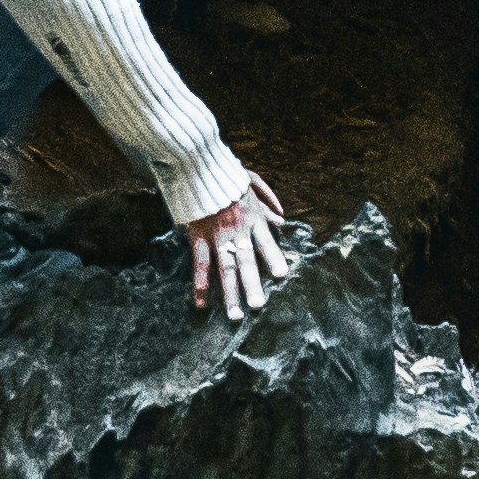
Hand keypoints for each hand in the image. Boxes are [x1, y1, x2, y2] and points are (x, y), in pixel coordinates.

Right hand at [180, 166, 296, 321]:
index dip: (274, 258)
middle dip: (252, 285)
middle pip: (246, 261)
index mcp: (252, 216)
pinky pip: (200, 263)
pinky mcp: (198, 235)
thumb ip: (267, 202)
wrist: (195, 163)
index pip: (266, 241)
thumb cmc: (224, 173)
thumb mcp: (250, 182)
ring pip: (225, 267)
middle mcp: (237, 229)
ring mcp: (217, 234)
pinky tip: (201, 303)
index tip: (282, 275)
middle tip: (258, 306)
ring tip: (235, 315)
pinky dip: (200, 284)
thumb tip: (283, 219)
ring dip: (230, 293)